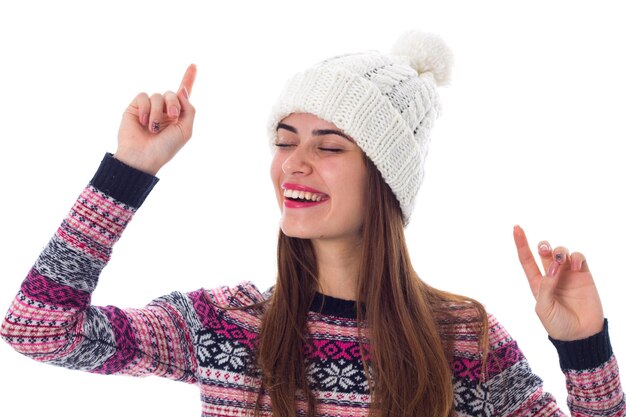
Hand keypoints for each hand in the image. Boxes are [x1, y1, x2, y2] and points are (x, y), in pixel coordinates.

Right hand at [115, 64, 196, 174]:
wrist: (143, 157)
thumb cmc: (165, 148)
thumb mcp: (185, 130)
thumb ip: (189, 109)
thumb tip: (182, 90)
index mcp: (177, 115)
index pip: (183, 94)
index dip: (188, 79)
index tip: (194, 64)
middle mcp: (163, 110)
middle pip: (173, 93)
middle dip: (174, 104)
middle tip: (172, 117)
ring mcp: (149, 108)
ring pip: (158, 95)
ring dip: (158, 112)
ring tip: (153, 128)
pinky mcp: (135, 107)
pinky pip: (143, 96)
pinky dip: (145, 109)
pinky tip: (142, 122)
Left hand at [513, 225, 603, 340]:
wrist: (581, 335)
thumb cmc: (558, 324)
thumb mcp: (544, 309)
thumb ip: (545, 288)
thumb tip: (552, 268)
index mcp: (537, 283)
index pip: (526, 260)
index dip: (521, 243)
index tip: (516, 228)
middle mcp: (552, 276)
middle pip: (544, 252)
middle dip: (544, 245)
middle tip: (544, 250)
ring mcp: (568, 274)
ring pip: (561, 252)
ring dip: (559, 251)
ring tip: (561, 261)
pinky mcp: (583, 276)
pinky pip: (579, 258)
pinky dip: (576, 258)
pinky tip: (576, 267)